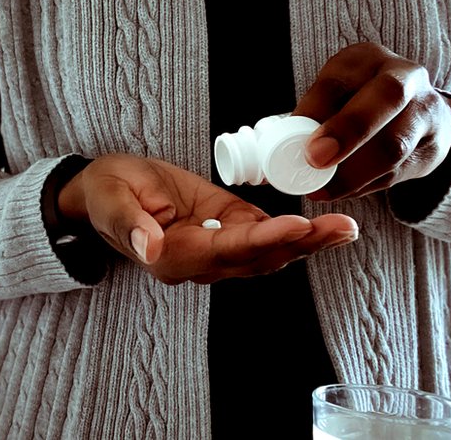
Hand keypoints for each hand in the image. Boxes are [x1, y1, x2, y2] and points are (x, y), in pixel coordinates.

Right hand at [57, 154, 357, 283]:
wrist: (106, 189)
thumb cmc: (105, 192)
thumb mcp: (109, 200)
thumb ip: (129, 224)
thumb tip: (151, 248)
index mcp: (169, 257)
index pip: (224, 251)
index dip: (262, 240)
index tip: (296, 226)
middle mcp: (198, 262)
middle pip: (256, 259)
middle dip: (300, 244)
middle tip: (340, 228)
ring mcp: (215, 249)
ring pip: (268, 252)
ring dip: (308, 242)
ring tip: (345, 227)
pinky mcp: (226, 229)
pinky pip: (265, 236)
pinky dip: (297, 232)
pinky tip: (327, 224)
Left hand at [293, 42, 450, 200]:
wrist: (418, 114)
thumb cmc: (357, 104)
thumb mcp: (334, 97)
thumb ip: (309, 117)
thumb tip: (268, 155)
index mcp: (365, 60)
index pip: (339, 78)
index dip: (315, 110)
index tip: (295, 138)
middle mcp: (403, 77)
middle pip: (385, 98)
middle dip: (348, 131)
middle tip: (316, 160)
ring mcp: (426, 111)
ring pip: (394, 144)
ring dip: (352, 173)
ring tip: (320, 189)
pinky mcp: (434, 147)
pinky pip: (398, 172)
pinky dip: (364, 186)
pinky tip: (342, 191)